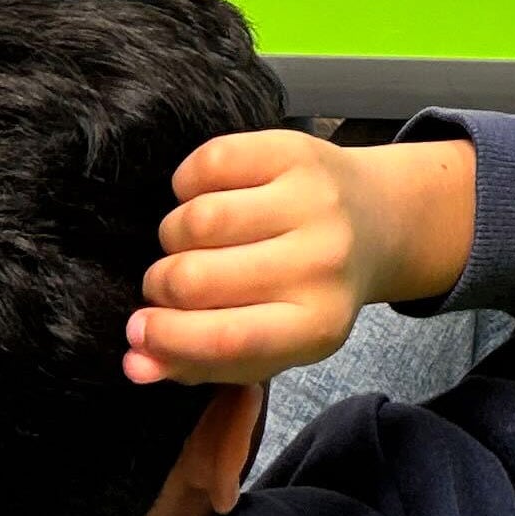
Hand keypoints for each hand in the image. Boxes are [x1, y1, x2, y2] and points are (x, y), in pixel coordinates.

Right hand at [123, 130, 473, 386]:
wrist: (379, 220)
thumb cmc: (309, 291)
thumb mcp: (273, 342)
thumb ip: (202, 362)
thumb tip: (136, 364)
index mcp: (317, 324)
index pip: (226, 338)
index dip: (166, 337)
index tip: (137, 330)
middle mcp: (321, 263)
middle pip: (196, 277)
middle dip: (162, 283)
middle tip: (171, 281)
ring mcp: (312, 202)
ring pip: (198, 220)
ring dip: (174, 234)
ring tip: (192, 242)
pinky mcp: (297, 151)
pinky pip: (209, 162)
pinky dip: (188, 182)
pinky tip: (206, 196)